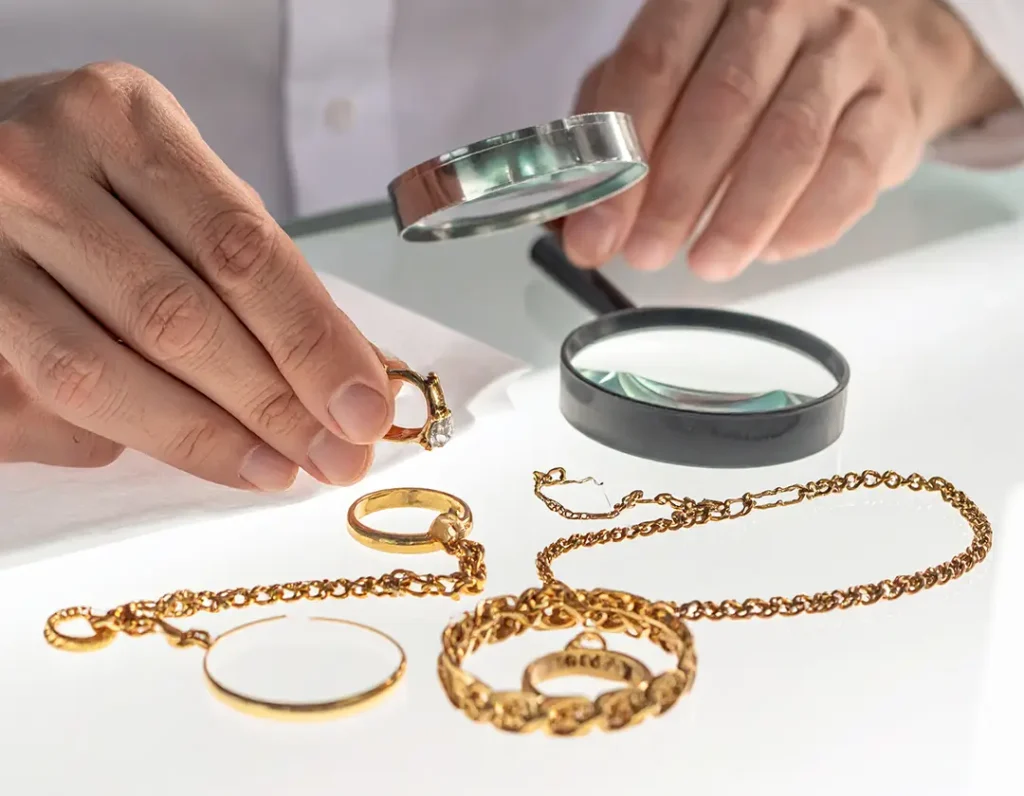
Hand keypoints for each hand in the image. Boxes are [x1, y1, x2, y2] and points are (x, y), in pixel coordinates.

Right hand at [0, 62, 394, 489]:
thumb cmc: (99, 175)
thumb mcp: (185, 186)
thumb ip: (264, 273)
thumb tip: (363, 374)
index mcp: (118, 119)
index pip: (238, 249)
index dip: (310, 341)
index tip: (365, 407)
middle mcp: (34, 170)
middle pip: (175, 318)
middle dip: (272, 404)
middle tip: (336, 456)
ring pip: (99, 374)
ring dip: (206, 438)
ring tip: (278, 468)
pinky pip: (47, 403)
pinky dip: (135, 437)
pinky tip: (201, 453)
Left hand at [563, 0, 1014, 279]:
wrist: (858, 60)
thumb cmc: (741, 75)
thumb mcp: (660, 85)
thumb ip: (612, 145)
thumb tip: (579, 231)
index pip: (653, 65)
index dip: (622, 157)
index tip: (598, 230)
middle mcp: (782, 6)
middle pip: (723, 101)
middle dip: (677, 193)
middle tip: (647, 252)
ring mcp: (845, 51)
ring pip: (791, 140)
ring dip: (741, 216)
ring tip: (706, 262)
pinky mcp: (890, 105)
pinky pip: (851, 172)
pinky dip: (804, 223)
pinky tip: (769, 249)